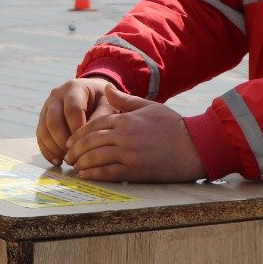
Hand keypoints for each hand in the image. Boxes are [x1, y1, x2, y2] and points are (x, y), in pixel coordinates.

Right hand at [35, 77, 115, 165]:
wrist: (92, 93)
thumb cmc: (102, 100)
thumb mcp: (108, 105)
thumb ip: (102, 118)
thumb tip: (91, 139)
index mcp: (74, 88)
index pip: (72, 110)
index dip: (78, 129)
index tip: (86, 145)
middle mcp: (56, 95)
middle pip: (53, 121)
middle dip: (63, 141)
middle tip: (75, 156)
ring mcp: (47, 106)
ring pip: (44, 129)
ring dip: (54, 148)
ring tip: (67, 160)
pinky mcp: (42, 118)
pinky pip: (40, 136)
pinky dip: (47, 150)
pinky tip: (58, 161)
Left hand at [63, 84, 204, 183]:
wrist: (195, 146)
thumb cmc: (173, 126)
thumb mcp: (148, 106)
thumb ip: (124, 100)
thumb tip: (106, 88)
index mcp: (125, 120)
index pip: (93, 125)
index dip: (78, 134)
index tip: (70, 141)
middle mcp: (123, 136)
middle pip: (90, 142)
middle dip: (75, 150)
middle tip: (67, 156)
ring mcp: (129, 154)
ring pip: (95, 158)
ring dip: (81, 163)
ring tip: (74, 167)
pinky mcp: (136, 171)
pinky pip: (108, 173)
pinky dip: (94, 174)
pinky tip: (85, 175)